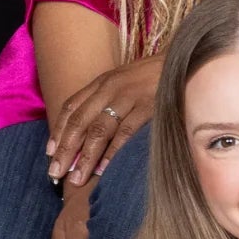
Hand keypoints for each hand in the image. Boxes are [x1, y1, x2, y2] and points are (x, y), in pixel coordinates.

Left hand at [43, 55, 157, 185]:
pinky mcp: (149, 106)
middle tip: (55, 173)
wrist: (188, 60)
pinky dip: (113, 152)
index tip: (50, 153)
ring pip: (98, 130)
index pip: (71, 107)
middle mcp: (111, 88)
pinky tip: (104, 168)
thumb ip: (108, 98)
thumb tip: (90, 130)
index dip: (58, 131)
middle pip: (79, 121)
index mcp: (103, 82)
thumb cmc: (157, 76)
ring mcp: (129, 97)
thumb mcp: (126, 81)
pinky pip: (125, 132)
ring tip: (76, 178)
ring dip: (85, 156)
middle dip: (65, 149)